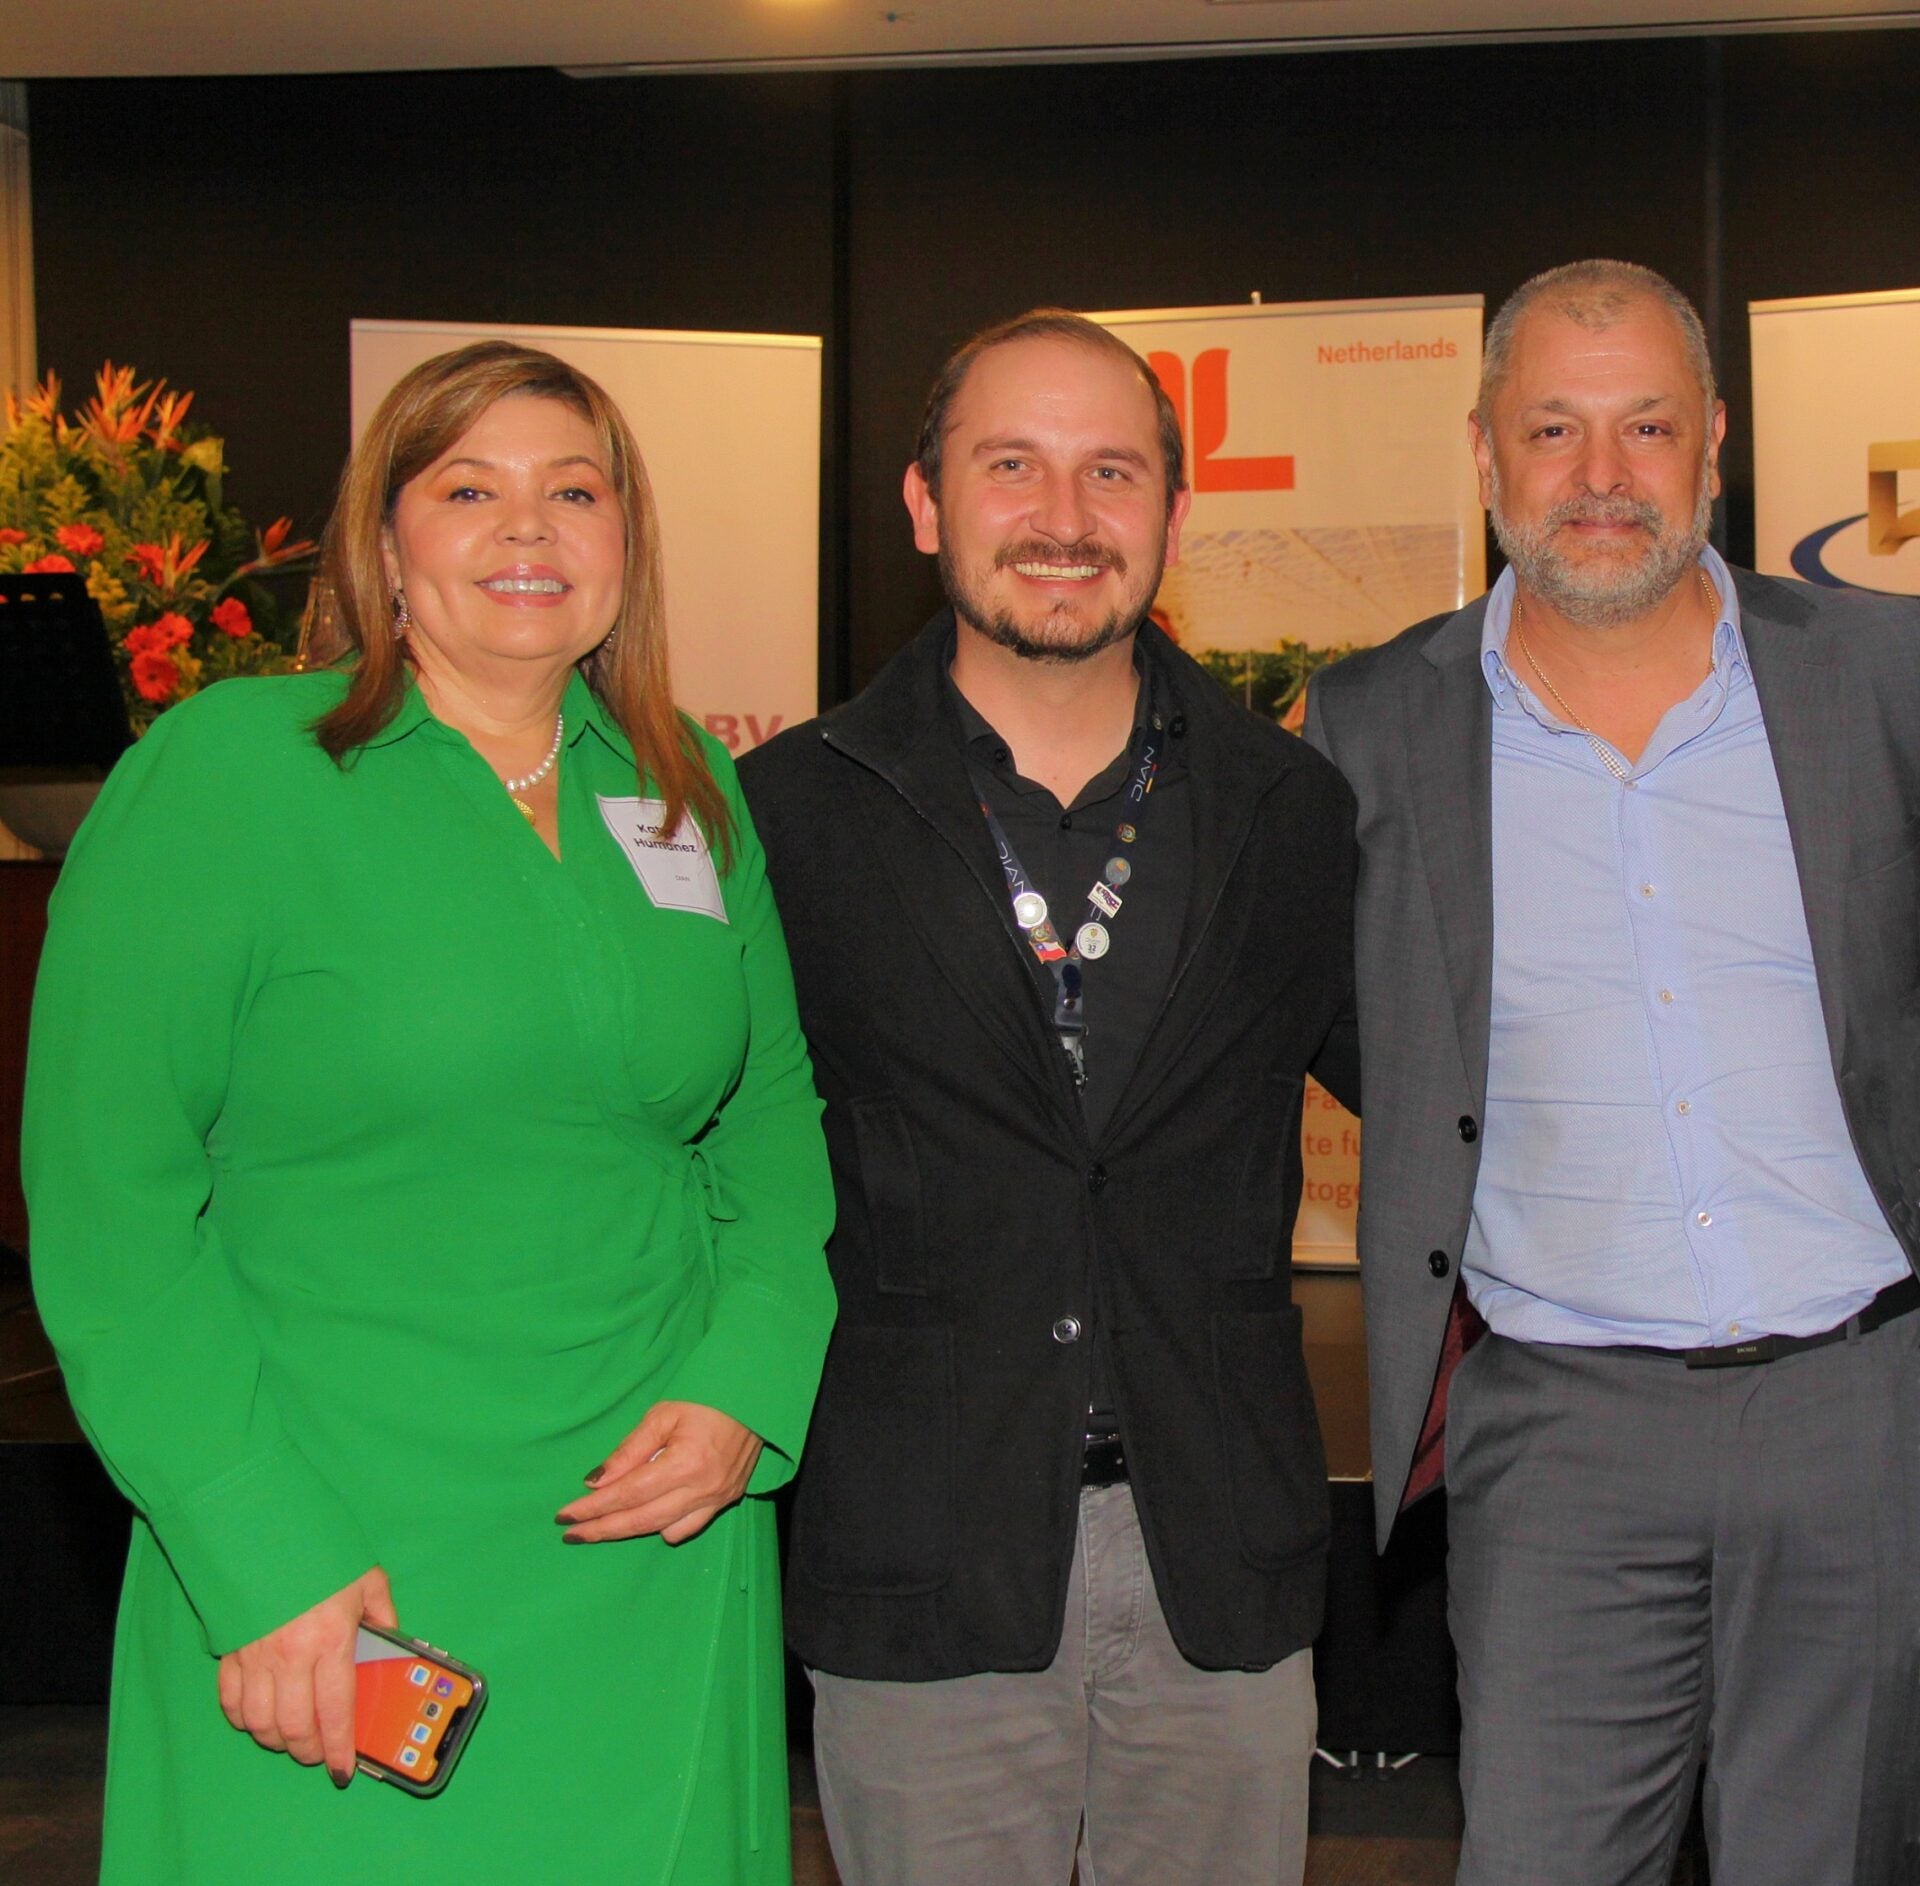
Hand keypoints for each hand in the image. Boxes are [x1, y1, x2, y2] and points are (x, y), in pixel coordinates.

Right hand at [216, 1566, 396, 1785]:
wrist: (264, 1525)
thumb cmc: (322, 1551)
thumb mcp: (366, 1577)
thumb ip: (382, 1613)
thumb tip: (391, 1639)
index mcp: (330, 1640)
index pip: (335, 1712)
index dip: (339, 1749)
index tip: (343, 1771)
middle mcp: (291, 1657)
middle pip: (295, 1727)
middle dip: (308, 1751)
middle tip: (319, 1754)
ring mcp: (255, 1657)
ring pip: (260, 1724)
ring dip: (276, 1740)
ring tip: (292, 1738)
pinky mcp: (229, 1652)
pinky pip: (231, 1703)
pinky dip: (243, 1720)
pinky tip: (257, 1718)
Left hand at [557, 1402, 762, 1545]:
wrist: (755, 1397)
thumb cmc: (705, 1398)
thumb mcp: (662, 1415)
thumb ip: (629, 1451)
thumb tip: (595, 1481)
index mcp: (684, 1463)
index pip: (627, 1494)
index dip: (593, 1507)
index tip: (565, 1515)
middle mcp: (701, 1489)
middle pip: (640, 1520)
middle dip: (601, 1528)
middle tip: (571, 1533)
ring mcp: (717, 1499)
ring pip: (661, 1529)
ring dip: (628, 1530)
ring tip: (601, 1526)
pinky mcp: (727, 1500)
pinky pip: (688, 1527)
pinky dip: (663, 1527)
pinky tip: (647, 1518)